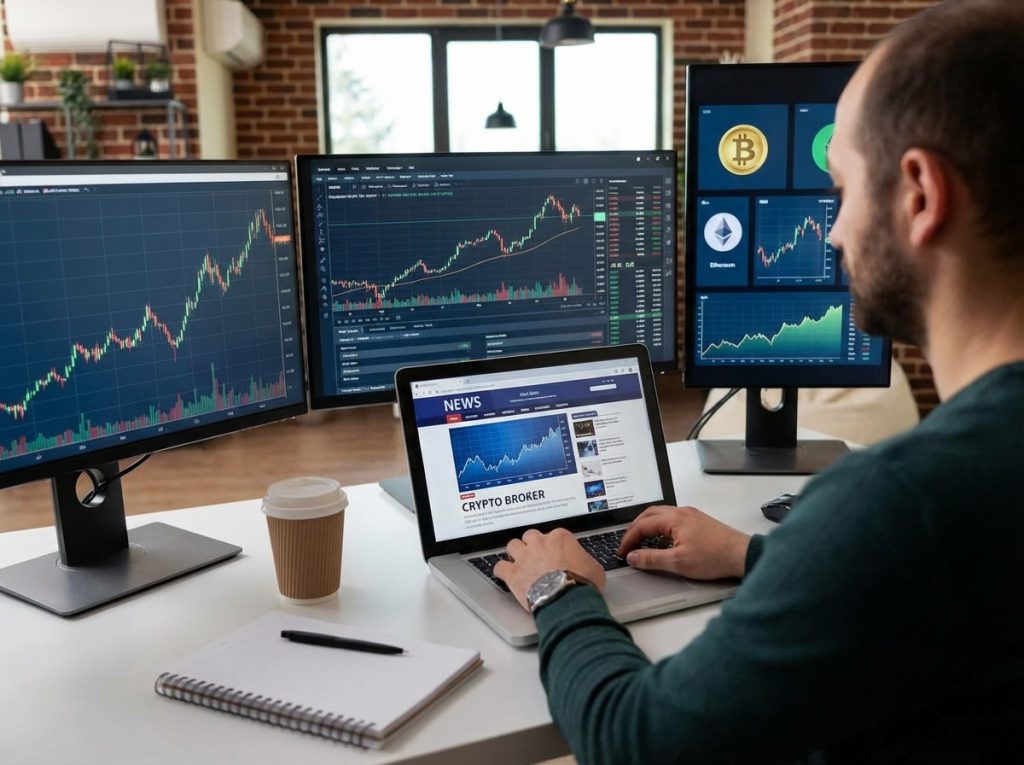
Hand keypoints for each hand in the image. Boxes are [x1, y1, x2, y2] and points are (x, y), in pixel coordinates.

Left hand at [494, 528, 605, 611]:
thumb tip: (586, 566)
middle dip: (532, 545)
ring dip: (515, 553)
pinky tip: (505, 575)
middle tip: (536, 556)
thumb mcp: (594, 568)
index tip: (556, 554)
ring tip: (519, 562)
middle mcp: (540, 543)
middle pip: (530, 536)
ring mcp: (524, 557)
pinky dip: (502, 571)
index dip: (554, 546)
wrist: (567, 598)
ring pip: (512, 545)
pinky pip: (500, 567)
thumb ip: (586, 561)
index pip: (554, 535)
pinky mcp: (513, 573)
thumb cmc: (582, 583)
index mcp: (560, 538)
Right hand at [617, 505, 750, 580]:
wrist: (741, 555)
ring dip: (649, 528)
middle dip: (635, 529)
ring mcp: (692, 516)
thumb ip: (651, 559)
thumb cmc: (714, 557)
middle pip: (650, 515)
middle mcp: (682, 512)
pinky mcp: (699, 522)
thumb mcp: (678, 562)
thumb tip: (633, 557)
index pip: (642, 525)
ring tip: (642, 544)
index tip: (622, 552)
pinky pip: (673, 521)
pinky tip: (664, 544)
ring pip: (662, 516)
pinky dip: (662, 530)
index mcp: (674, 519)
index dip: (628, 539)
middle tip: (627, 543)